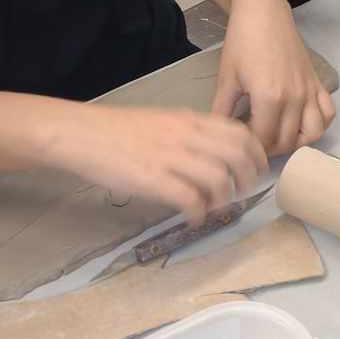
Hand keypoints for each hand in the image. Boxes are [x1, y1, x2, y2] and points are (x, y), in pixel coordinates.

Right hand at [47, 103, 266, 222]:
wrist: (82, 134)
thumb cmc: (119, 130)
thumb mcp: (164, 121)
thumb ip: (191, 135)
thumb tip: (214, 157)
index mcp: (191, 120)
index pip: (240, 133)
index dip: (256, 155)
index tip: (257, 171)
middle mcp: (187, 136)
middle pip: (238, 156)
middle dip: (249, 179)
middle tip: (243, 194)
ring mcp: (171, 157)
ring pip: (219, 178)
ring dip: (225, 199)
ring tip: (217, 208)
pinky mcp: (153, 179)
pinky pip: (190, 199)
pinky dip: (199, 213)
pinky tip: (193, 218)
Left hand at [212, 0, 335, 153]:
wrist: (263, 13)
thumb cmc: (242, 42)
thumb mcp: (226, 79)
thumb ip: (222, 111)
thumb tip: (217, 133)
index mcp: (270, 98)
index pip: (263, 140)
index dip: (250, 147)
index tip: (239, 142)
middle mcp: (295, 98)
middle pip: (286, 141)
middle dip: (269, 148)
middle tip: (253, 141)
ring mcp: (309, 90)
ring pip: (313, 133)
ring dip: (296, 141)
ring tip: (278, 135)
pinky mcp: (318, 82)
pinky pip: (328, 113)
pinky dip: (319, 124)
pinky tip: (301, 122)